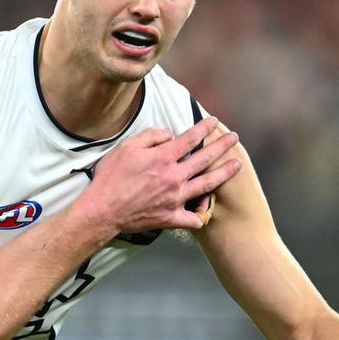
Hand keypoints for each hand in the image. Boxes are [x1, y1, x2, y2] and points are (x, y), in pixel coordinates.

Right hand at [82, 116, 240, 232]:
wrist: (102, 210)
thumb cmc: (110, 178)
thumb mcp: (125, 147)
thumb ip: (149, 136)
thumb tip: (168, 134)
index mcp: (163, 158)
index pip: (190, 138)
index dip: (203, 128)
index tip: (213, 121)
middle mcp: (174, 177)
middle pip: (205, 158)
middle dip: (222, 146)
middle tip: (233, 138)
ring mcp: (175, 198)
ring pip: (207, 184)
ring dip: (224, 173)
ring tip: (236, 165)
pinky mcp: (171, 217)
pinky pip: (192, 218)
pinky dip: (200, 216)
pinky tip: (205, 211)